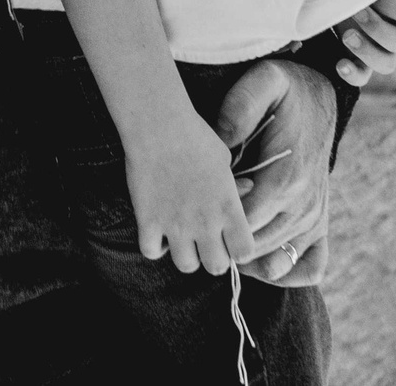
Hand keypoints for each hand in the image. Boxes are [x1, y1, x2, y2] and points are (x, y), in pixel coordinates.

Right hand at [122, 107, 259, 275]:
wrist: (158, 127)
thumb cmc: (195, 137)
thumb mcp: (224, 159)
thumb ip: (235, 184)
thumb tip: (247, 190)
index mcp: (228, 208)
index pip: (244, 252)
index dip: (239, 249)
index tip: (231, 239)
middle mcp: (205, 223)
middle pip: (216, 267)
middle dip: (213, 257)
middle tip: (205, 241)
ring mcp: (175, 225)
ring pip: (186, 266)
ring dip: (185, 254)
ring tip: (181, 236)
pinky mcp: (148, 222)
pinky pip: (151, 252)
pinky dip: (154, 245)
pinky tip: (157, 229)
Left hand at [216, 59, 335, 285]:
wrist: (322, 94)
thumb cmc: (285, 90)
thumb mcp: (263, 82)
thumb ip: (240, 108)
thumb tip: (222, 143)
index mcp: (287, 178)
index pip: (242, 227)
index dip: (216, 225)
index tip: (201, 208)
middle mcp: (305, 206)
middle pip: (254, 250)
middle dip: (224, 242)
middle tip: (203, 223)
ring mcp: (316, 218)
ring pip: (275, 263)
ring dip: (246, 258)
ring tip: (222, 237)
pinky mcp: (321, 223)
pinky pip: (310, 266)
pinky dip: (285, 271)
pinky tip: (260, 261)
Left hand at [329, 0, 395, 84]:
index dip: (393, 6)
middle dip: (377, 28)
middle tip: (356, 11)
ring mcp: (383, 48)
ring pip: (387, 63)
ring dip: (367, 52)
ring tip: (346, 35)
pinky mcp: (362, 58)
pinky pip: (364, 76)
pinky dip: (354, 75)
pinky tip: (340, 65)